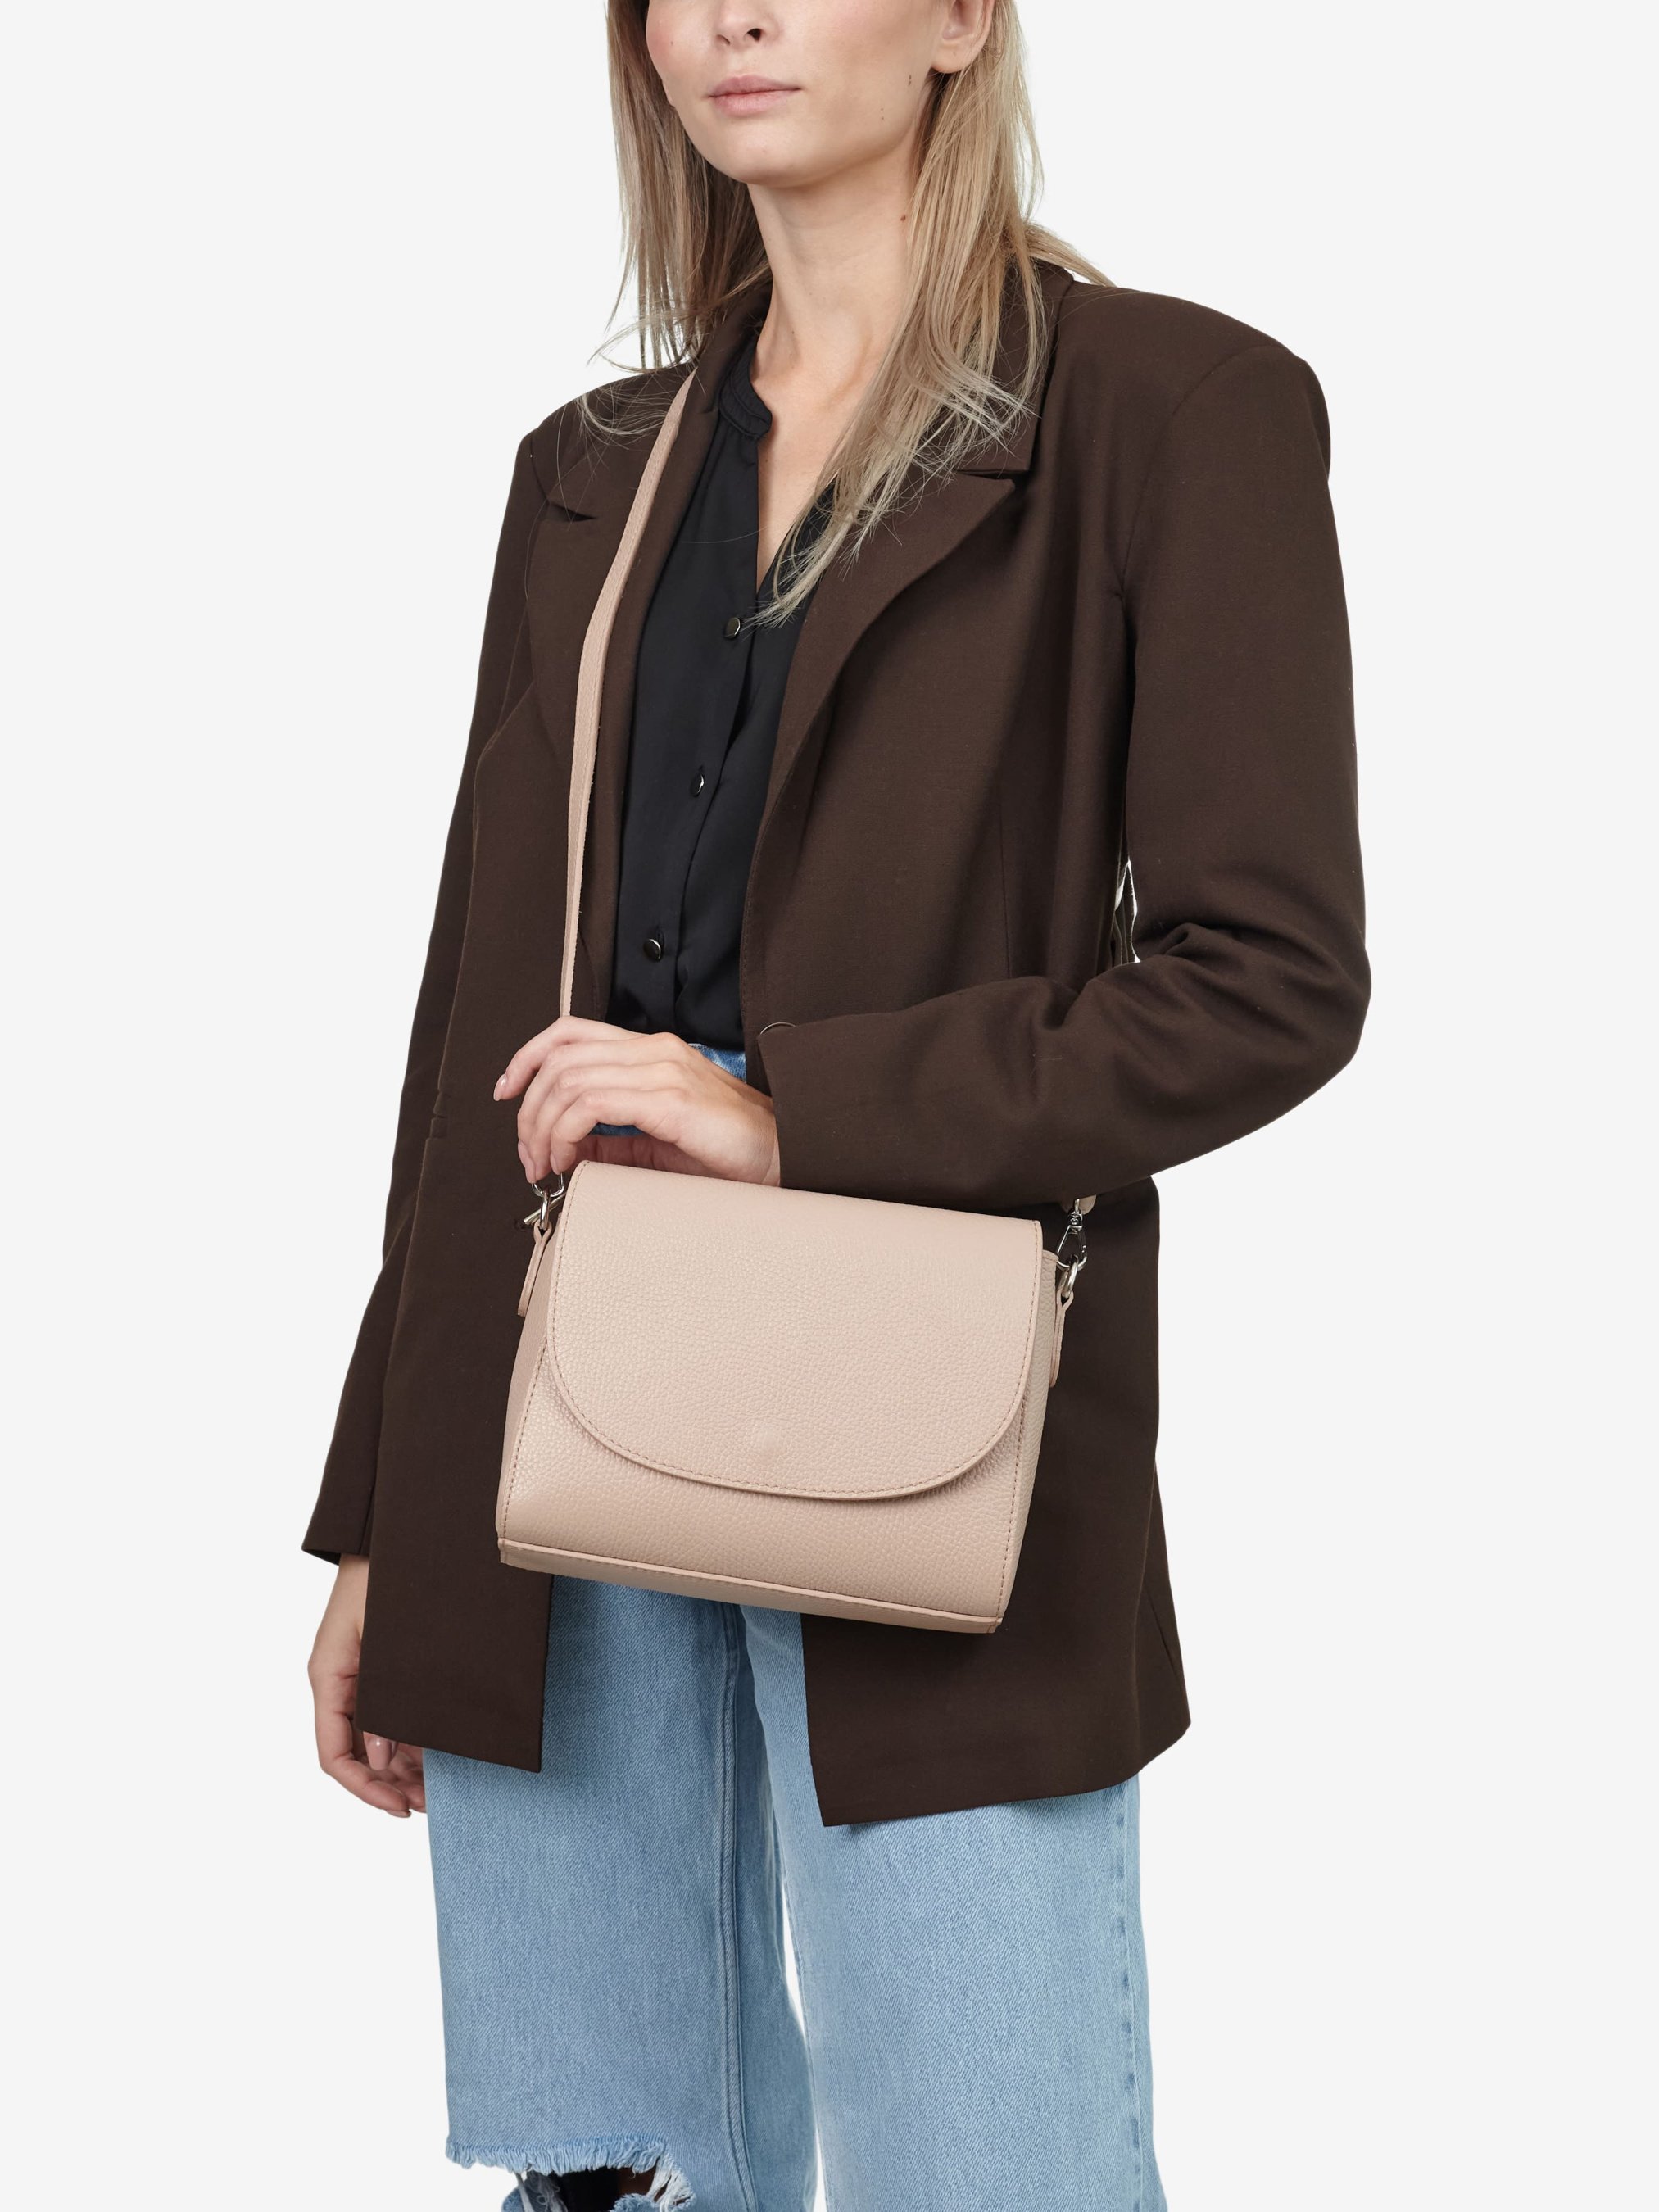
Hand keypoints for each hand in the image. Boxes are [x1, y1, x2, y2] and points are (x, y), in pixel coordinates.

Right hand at [309, 1555, 424, 1816]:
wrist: (395, 1529)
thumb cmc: (387, 1576)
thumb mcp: (383, 1642)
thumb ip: (382, 1699)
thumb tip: (380, 1755)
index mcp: (329, 1677)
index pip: (333, 1755)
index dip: (364, 1789)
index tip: (399, 1807)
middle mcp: (341, 1682)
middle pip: (357, 1753)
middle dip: (390, 1783)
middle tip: (431, 1804)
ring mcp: (362, 1675)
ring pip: (377, 1737)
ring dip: (404, 1765)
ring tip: (440, 1788)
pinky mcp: (383, 1666)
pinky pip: (391, 1713)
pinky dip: (412, 1737)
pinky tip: (441, 1754)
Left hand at [495, 1017, 781, 1187]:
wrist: (784, 1160)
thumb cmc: (731, 1154)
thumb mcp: (658, 1145)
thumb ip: (615, 1141)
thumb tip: (570, 1148)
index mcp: (653, 1052)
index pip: (570, 1033)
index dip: (527, 1057)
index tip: (507, 1094)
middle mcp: (655, 1050)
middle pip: (559, 1056)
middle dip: (528, 1108)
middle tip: (528, 1155)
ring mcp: (662, 1070)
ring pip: (567, 1080)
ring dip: (542, 1127)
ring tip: (546, 1164)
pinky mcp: (669, 1100)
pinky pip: (590, 1104)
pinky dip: (565, 1132)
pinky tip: (569, 1159)